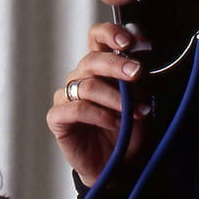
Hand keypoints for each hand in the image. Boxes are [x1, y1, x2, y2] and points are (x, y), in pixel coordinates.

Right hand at [47, 22, 152, 185]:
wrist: (117, 165)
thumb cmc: (127, 131)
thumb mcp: (140, 102)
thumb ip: (137, 82)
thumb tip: (139, 63)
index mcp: (98, 67)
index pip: (97, 38)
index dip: (109, 33)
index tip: (129, 41)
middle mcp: (80, 77)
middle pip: (92, 59)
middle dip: (117, 64)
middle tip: (137, 73)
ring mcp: (66, 97)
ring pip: (88, 86)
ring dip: (116, 99)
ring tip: (135, 112)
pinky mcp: (57, 118)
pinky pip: (77, 109)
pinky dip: (100, 115)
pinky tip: (115, 123)